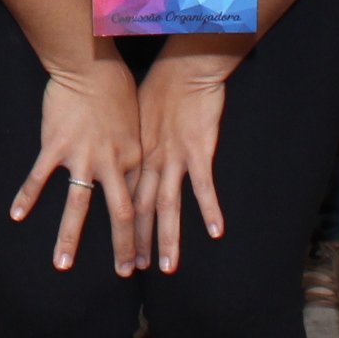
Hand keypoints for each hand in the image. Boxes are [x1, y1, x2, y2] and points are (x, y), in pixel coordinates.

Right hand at [13, 55, 142, 274]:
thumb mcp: (136, 121)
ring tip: (62, 265)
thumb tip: (133, 168)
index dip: (145, 231)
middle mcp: (111, 164)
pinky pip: (39, 178)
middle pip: (121, 215)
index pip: (141, 202)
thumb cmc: (117, 86)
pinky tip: (15, 215)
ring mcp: (82, 158)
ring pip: (78, 206)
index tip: (146, 255)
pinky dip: (26, 198)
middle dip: (123, 247)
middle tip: (124, 273)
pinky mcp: (56, 147)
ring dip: (69, 238)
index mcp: (134, 158)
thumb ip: (132, 149)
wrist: (90, 66)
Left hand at [136, 51, 236, 271]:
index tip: (121, 252)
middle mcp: (150, 160)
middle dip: (136, 242)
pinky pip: (203, 184)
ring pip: (167, 204)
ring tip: (168, 266)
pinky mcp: (199, 149)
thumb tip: (123, 162)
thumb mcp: (135, 117)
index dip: (122, 228)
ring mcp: (174, 156)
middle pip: (141, 209)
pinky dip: (210, 208)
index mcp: (135, 154)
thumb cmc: (159, 87)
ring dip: (168, 237)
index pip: (125, 199)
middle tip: (132, 271)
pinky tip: (216, 231)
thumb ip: (132, 144)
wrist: (183, 66)